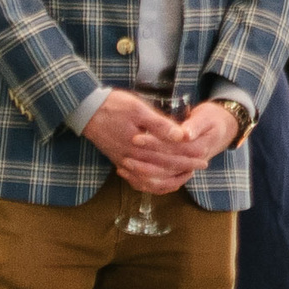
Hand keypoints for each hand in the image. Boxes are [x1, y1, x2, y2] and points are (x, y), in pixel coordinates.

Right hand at [82, 90, 221, 193]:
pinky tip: (158, 181)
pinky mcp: (117, 160)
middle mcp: (133, 158)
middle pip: (164, 167)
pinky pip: (137, 178)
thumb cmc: (112, 106)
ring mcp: (124, 161)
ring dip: (169, 177)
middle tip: (201, 166)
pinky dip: (150, 182)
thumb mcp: (139, 110)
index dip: (189, 157)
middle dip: (184, 167)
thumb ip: (161, 125)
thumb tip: (182, 136)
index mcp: (141, 145)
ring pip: (151, 177)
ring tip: (184, 175)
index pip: (171, 154)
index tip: (204, 159)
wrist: (84, 110)